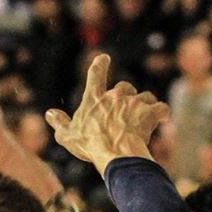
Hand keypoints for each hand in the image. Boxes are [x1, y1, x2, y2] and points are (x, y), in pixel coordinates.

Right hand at [44, 55, 170, 170]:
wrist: (114, 153)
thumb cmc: (90, 145)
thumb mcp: (67, 136)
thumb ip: (59, 123)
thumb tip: (50, 113)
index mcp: (94, 99)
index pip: (96, 74)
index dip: (100, 64)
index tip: (104, 57)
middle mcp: (114, 96)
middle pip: (124, 87)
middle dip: (126, 95)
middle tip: (126, 110)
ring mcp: (133, 103)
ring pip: (144, 96)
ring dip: (145, 105)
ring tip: (144, 118)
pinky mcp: (149, 113)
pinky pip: (161, 108)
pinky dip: (162, 113)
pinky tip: (162, 119)